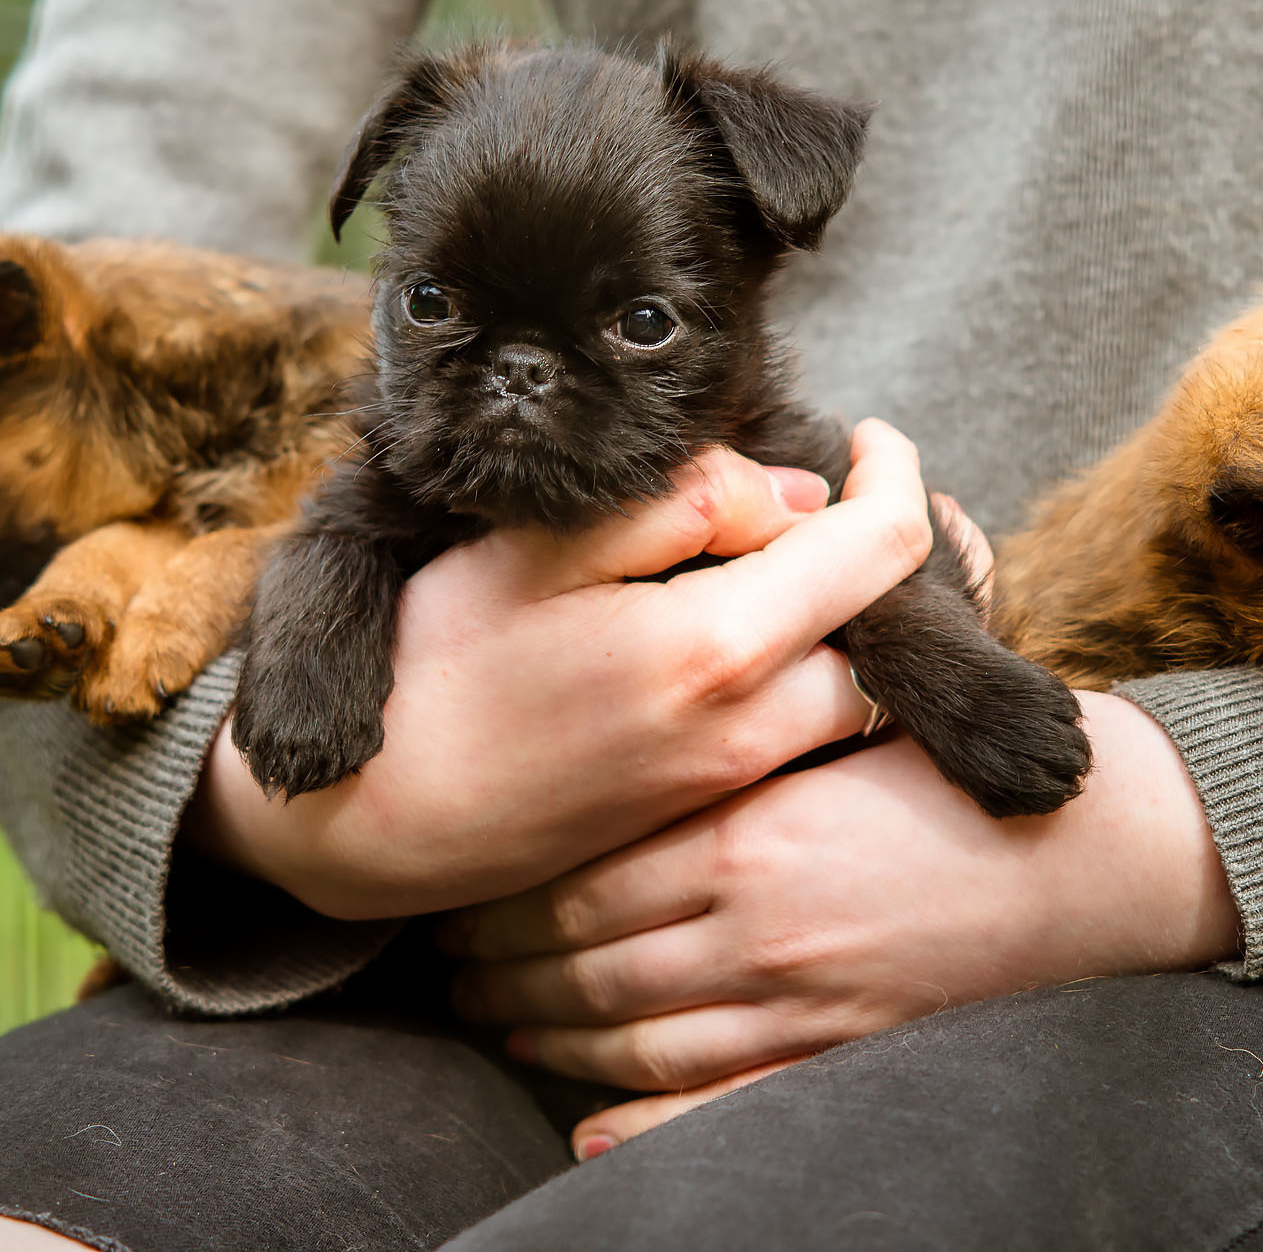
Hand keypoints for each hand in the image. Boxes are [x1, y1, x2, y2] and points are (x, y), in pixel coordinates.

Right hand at [186, 421, 937, 919]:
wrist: (369, 827)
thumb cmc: (432, 670)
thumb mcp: (535, 551)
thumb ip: (675, 503)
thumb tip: (791, 493)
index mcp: (717, 650)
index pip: (881, 550)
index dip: (894, 474)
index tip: (869, 436)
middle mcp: (750, 731)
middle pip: (884, 628)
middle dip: (876, 556)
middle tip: (829, 498)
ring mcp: (734, 786)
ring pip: (854, 690)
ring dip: (842, 622)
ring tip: (784, 561)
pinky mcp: (708, 816)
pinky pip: (804, 737)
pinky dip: (805, 676)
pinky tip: (742, 632)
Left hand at [442, 688, 1240, 1155]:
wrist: (1083, 854)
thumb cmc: (954, 774)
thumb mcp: (834, 731)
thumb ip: (735, 746)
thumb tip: (638, 747)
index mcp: (748, 830)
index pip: (582, 879)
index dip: (505, 895)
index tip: (460, 890)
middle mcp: (756, 926)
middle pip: (586, 961)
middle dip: (501, 967)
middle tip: (444, 963)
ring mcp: (796, 1001)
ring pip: (631, 1034)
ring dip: (548, 1032)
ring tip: (493, 1020)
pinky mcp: (837, 1048)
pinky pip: (714, 1098)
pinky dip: (640, 1121)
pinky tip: (584, 1123)